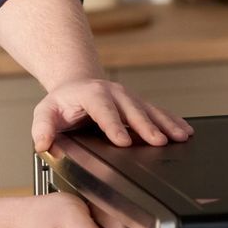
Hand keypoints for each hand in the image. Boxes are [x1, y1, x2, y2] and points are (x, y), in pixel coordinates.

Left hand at [30, 78, 193, 152]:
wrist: (77, 85)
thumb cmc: (62, 103)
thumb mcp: (45, 112)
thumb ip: (42, 127)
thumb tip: (42, 142)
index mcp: (91, 94)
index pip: (103, 110)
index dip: (113, 125)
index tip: (123, 141)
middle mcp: (113, 93)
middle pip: (132, 110)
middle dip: (146, 126)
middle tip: (158, 142)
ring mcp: (128, 97)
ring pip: (149, 110)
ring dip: (166, 123)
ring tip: (180, 136)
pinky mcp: (138, 104)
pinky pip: (158, 111)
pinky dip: (172, 120)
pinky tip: (185, 130)